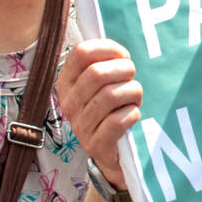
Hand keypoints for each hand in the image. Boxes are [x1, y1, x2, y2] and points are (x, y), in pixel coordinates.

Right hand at [57, 40, 141, 189]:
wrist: (111, 152)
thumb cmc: (110, 109)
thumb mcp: (101, 85)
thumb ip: (104, 63)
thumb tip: (119, 51)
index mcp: (66, 82)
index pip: (81, 53)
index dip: (108, 49)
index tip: (123, 56)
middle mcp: (69, 103)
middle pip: (98, 73)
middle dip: (124, 71)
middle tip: (132, 78)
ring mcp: (80, 125)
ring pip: (111, 95)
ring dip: (132, 92)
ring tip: (134, 98)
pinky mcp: (95, 145)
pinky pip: (118, 121)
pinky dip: (132, 114)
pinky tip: (133, 114)